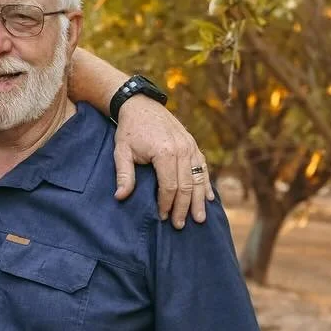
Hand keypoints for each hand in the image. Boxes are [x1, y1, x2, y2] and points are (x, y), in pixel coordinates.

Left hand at [111, 96, 215, 228]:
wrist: (140, 105)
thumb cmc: (129, 130)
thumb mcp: (121, 151)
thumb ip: (124, 175)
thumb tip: (121, 197)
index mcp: (165, 152)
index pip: (170, 186)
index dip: (166, 204)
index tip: (162, 217)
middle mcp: (182, 149)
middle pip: (186, 186)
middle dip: (183, 208)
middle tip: (180, 226)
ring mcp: (190, 146)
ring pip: (198, 178)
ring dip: (199, 200)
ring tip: (199, 219)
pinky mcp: (193, 144)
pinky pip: (203, 167)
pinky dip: (206, 184)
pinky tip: (209, 198)